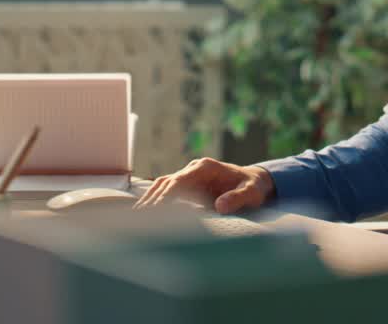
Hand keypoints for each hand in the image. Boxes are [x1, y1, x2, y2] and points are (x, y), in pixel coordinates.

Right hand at [132, 158, 275, 214]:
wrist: (254, 182)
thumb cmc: (252, 187)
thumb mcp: (251, 193)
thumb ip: (238, 198)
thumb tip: (219, 206)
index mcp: (204, 168)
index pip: (177, 181)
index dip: (164, 197)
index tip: (153, 211)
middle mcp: (192, 170)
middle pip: (165, 183)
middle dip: (150, 201)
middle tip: (136, 220)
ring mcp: (188, 177)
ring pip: (161, 186)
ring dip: (148, 201)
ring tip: (134, 220)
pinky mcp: (187, 186)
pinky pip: (166, 192)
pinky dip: (154, 202)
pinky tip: (144, 216)